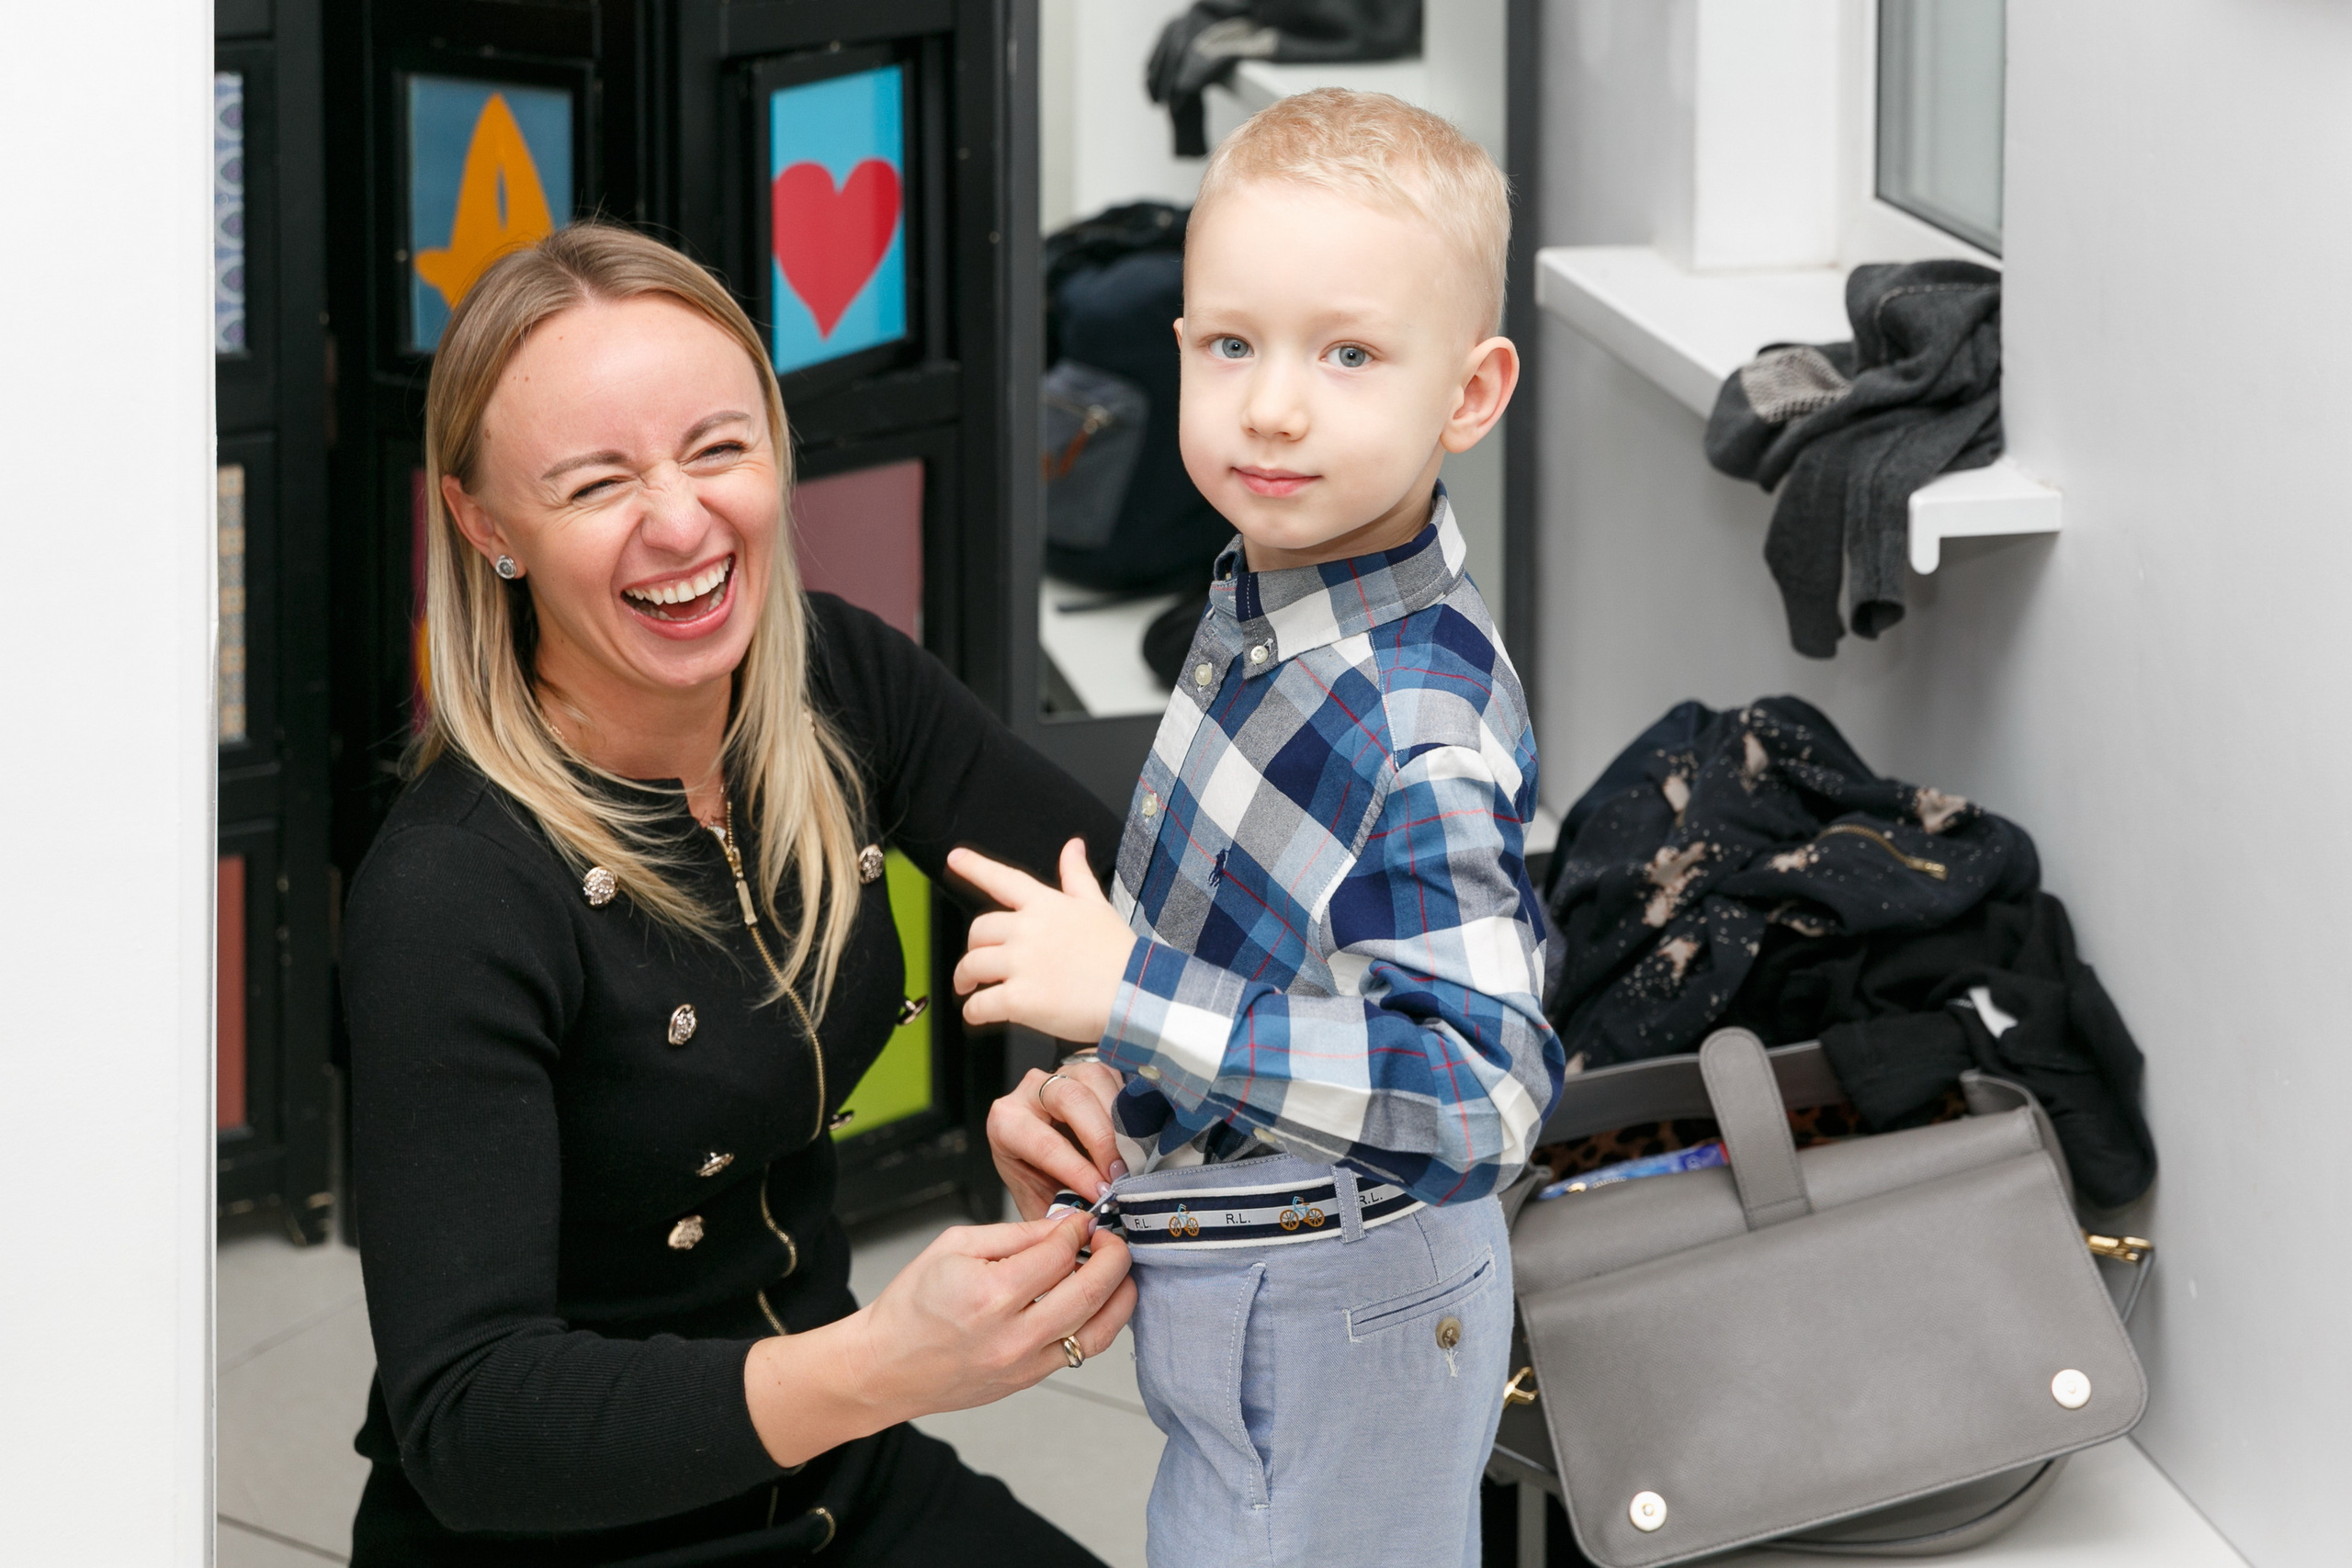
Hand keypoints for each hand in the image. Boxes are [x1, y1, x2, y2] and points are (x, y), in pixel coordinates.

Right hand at [743, 1215, 1135, 1466]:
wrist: (885, 1366)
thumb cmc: (911, 1305)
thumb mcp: (954, 1246)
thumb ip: (1015, 1234)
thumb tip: (1063, 1225)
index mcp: (990, 1292)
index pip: (1059, 1253)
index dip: (1079, 1230)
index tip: (1081, 1221)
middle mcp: (1013, 1333)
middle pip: (1090, 1291)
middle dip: (1114, 1257)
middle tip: (1112, 1240)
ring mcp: (1024, 1363)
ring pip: (1099, 1329)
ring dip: (1120, 1295)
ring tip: (1120, 1271)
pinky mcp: (1028, 1380)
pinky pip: (1081, 1352)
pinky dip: (1100, 1323)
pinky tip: (1100, 1302)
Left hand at [950, 839, 1137, 1043]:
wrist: (1136, 994)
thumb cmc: (1121, 955)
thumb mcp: (1098, 906)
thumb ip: (1077, 876)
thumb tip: (1073, 846)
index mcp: (1046, 906)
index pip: (1003, 879)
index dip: (975, 866)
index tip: (955, 858)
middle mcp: (1028, 930)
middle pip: (978, 930)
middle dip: (973, 947)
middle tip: (975, 963)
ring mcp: (1021, 964)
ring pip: (972, 966)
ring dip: (965, 980)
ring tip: (970, 990)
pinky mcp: (1019, 999)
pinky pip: (980, 1005)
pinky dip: (974, 1012)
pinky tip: (978, 1014)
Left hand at [990, 1060, 1126, 1219]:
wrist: (1044, 1156)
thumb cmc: (1040, 1179)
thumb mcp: (1040, 1199)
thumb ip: (1061, 1210)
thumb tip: (1089, 1220)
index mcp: (1006, 1124)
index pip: (1045, 1143)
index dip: (1077, 1170)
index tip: (1102, 1193)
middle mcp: (1029, 1091)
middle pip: (1069, 1098)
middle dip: (1101, 1139)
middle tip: (1121, 1174)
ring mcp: (1061, 1074)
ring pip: (1094, 1079)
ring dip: (1120, 1120)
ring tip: (1133, 1157)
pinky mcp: (1089, 1070)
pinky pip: (1114, 1076)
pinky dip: (1130, 1106)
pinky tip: (1139, 1135)